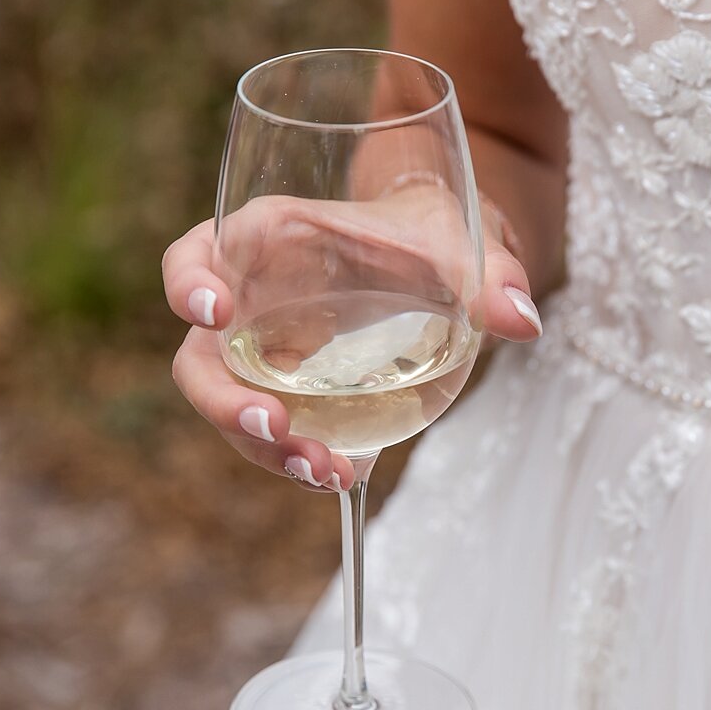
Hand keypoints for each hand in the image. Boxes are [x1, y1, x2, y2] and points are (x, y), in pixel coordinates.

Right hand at [162, 185, 540, 490]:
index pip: (195, 256)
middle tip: (276, 427)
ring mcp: (266, 354)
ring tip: (328, 471)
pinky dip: (301, 458)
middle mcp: (251, 301)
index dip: (187, 282)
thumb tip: (523, 320)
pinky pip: (277, 433)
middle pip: (201, 357)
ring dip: (266, 449)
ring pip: (234, 408)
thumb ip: (495, 275)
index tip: (212, 311)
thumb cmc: (434, 237)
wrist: (440, 265)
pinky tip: (347, 472)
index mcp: (268, 241)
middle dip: (225, 399)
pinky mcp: (292, 395)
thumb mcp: (466, 245)